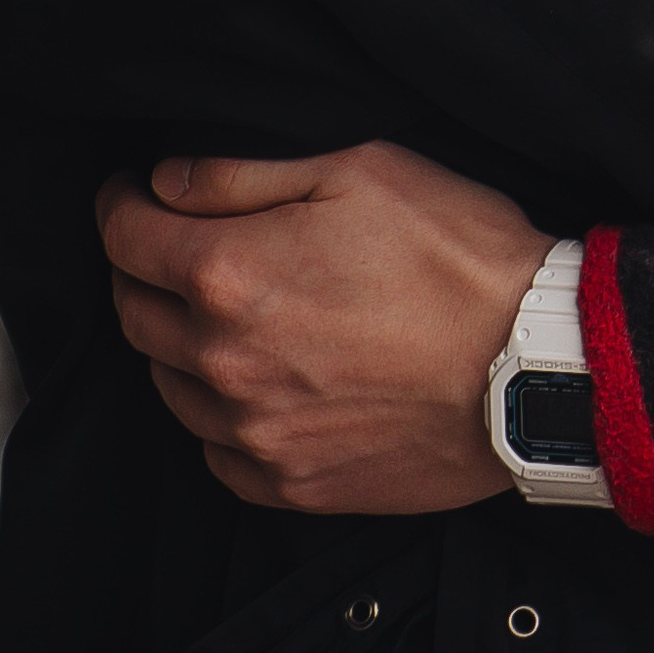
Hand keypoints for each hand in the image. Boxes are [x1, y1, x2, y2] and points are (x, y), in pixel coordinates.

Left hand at [96, 142, 550, 513]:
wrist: (532, 367)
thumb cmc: (455, 253)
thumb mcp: (360, 169)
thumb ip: (244, 172)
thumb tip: (164, 181)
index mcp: (229, 274)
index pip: (124, 236)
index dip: (122, 202)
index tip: (134, 192)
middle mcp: (221, 361)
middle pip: (134, 312)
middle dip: (146, 269)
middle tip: (183, 243)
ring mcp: (251, 433)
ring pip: (168, 384)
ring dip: (180, 342)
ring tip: (234, 311)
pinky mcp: (287, 483)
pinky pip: (216, 450)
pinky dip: (222, 412)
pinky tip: (265, 381)